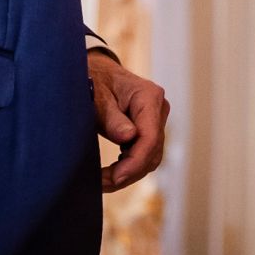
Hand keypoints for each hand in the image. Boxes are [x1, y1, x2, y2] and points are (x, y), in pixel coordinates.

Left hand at [87, 51, 168, 191]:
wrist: (97, 72)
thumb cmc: (95, 81)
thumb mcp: (97, 97)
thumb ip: (112, 117)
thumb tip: (129, 138)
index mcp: (149, 96)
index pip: (150, 137)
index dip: (134, 162)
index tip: (114, 178)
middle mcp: (158, 109)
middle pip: (152, 151)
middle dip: (129, 172)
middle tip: (100, 183)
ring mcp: (156, 120)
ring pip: (150, 157)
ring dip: (128, 173)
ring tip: (102, 181)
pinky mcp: (149, 129)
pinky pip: (145, 154)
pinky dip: (129, 167)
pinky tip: (110, 173)